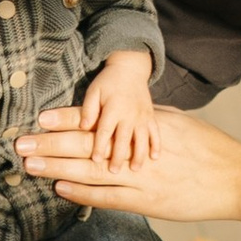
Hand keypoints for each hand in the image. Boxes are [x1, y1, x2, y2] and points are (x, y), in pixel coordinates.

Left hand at [15, 98, 240, 240]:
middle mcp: (138, 150)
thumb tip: (122, 113)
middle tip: (20, 143)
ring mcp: (142, 177)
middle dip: (50, 143)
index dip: (68, 118)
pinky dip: (83, 193)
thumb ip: (146, 120)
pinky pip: (109, 198)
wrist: (237, 178)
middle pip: (86, 145)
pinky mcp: (148, 202)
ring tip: (29, 164)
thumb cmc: (209, 148)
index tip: (41, 116)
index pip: (99, 120)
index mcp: (145, 126)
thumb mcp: (176, 122)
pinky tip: (60, 189)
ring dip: (56, 167)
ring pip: (90, 171)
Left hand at [82, 48, 157, 170]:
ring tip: (135, 170)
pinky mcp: (151, 116)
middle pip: (124, 138)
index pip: (105, 130)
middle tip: (113, 172)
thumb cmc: (107, 82)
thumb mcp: (93, 91)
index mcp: (114, 108)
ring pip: (142, 138)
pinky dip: (157, 145)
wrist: (130, 68)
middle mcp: (130, 113)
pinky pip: (156, 132)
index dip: (100, 145)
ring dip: (139, 155)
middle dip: (119, 156)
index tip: (95, 160)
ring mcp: (143, 116)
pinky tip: (155, 158)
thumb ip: (88, 109)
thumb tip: (83, 127)